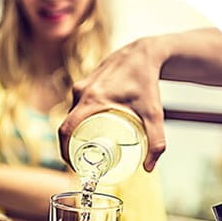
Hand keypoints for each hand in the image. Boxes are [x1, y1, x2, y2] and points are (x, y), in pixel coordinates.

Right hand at [58, 36, 167, 171]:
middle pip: (68, 124)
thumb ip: (156, 142)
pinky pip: (76, 105)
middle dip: (71, 146)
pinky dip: (79, 119)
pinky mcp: (85, 82)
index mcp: (92, 99)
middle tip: (83, 162)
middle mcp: (82, 91)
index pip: (67, 129)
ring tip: (87, 148)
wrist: (144, 53)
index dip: (65, 151)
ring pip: (72, 114)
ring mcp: (82, 85)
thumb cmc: (148, 81)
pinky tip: (87, 129)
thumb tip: (149, 167)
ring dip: (75, 132)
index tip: (73, 165)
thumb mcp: (153, 114)